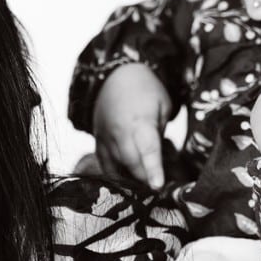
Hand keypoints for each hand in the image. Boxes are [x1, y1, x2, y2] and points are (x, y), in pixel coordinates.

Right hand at [92, 63, 171, 188]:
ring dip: (132, 178)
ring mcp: (105, 138)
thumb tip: (158, 158)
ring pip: (117, 167)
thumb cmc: (146, 89)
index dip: (153, 169)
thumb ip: (160, 133)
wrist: (116, 75)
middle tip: (159, 185)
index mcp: (140, 121)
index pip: (147, 149)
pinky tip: (127, 181)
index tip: (158, 186)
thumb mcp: (163, 105)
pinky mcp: (98, 141)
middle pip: (132, 163)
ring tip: (146, 182)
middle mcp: (119, 132)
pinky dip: (115, 176)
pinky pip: (104, 165)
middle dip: (146, 178)